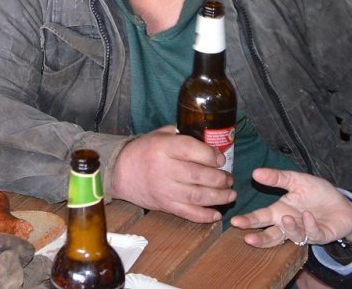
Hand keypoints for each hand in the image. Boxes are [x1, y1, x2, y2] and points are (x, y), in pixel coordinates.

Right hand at [110, 125, 235, 222]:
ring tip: (230, 194)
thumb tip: (209, 139)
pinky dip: (206, 216)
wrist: (120, 172)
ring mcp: (165, 190)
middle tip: (228, 178)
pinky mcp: (165, 205)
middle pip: (199, 175)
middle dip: (220, 178)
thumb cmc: (143, 151)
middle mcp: (164, 169)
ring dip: (219, 197)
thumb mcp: (159, 135)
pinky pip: (189, 214)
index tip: (220, 159)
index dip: (211, 155)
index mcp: (163, 147)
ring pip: (198, 196)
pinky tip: (216, 213)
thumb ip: (181, 135)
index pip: (192, 150)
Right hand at [230, 168, 351, 247]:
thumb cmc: (317, 193)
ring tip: (285, 218)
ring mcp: (304, 232)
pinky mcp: (320, 235)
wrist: (343, 204)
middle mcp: (288, 224)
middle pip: (271, 235)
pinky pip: (312, 233)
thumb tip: (255, 172)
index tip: (235, 221)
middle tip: (248, 239)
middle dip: (259, 238)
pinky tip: (308, 216)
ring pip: (291, 237)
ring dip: (288, 229)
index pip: (260, 217)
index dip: (248, 220)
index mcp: (278, 211)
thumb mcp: (296, 180)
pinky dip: (309, 226)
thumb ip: (277, 178)